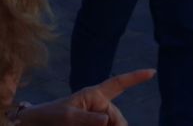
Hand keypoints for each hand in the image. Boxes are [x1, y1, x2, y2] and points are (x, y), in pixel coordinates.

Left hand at [17, 69, 154, 124]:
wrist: (40, 124)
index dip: (135, 77)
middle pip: (120, 121)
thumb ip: (86, 118)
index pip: (118, 83)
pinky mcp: (99, 125)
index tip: (152, 71)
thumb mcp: (67, 116)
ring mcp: (100, 118)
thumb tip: (107, 119)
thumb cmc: (51, 116)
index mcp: (94, 95)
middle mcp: (101, 106)